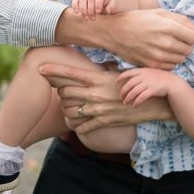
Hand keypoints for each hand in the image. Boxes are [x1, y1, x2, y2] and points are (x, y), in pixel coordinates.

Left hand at [39, 63, 172, 133]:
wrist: (153, 102)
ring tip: (68, 106)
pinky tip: (76, 122)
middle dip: (59, 91)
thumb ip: (103, 71)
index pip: (69, 73)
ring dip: (66, 108)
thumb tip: (92, 66)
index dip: (52, 70)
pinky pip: (82, 126)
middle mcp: (95, 94)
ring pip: (70, 110)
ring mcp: (98, 109)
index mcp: (98, 78)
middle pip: (65, 92)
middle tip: (60, 89)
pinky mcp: (104, 122)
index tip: (40, 68)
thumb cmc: (137, 83)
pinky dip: (76, 125)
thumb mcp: (119, 73)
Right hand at [72, 0, 114, 20]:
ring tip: (86, 18)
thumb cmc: (109, 3)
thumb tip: (108, 10)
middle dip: (91, 9)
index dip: (98, 4)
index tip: (98, 12)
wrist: (105, 0)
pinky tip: (77, 12)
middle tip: (93, 19)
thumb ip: (111, 6)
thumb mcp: (113, 4)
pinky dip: (75, 5)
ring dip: (83, 10)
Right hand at [104, 9, 193, 68]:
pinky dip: (170, 61)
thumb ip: (181, 20)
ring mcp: (158, 56)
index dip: (191, 35)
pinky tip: (162, 53)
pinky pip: (171, 66)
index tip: (185, 34)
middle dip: (186, 45)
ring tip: (168, 46)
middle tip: (176, 40)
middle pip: (189, 50)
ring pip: (181, 59)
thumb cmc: (137, 19)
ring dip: (178, 53)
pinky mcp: (152, 64)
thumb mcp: (159, 12)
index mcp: (168, 27)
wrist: (115, 32)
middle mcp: (165, 43)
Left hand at [117, 68, 179, 105]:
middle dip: (123, 91)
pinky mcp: (152, 90)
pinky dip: (137, 102)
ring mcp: (148, 83)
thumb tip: (130, 79)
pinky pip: (142, 97)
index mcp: (142, 70)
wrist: (172, 82)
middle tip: (120, 97)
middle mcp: (144, 76)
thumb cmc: (160, 77)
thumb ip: (141, 74)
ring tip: (125, 102)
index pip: (128, 73)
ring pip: (134, 91)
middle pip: (129, 84)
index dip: (121, 78)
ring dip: (128, 98)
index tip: (116, 83)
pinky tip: (134, 105)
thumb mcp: (150, 72)